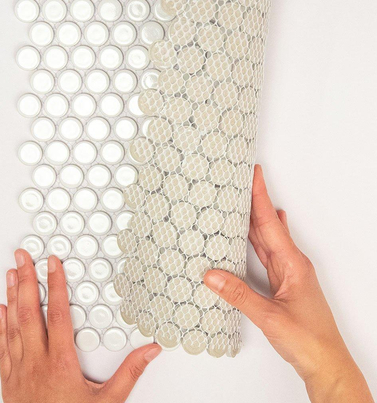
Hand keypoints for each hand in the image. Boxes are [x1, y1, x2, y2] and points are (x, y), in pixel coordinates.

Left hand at [0, 250, 160, 402]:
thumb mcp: (108, 402)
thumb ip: (129, 373)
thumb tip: (149, 351)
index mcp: (61, 363)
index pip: (58, 314)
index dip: (56, 285)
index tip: (53, 263)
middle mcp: (36, 363)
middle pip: (29, 313)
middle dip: (27, 280)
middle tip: (23, 256)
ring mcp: (19, 371)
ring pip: (13, 325)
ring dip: (12, 296)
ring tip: (12, 273)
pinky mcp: (9, 381)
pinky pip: (2, 347)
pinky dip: (0, 326)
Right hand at [204, 165, 373, 402]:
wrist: (326, 363)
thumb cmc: (308, 340)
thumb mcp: (269, 317)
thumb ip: (239, 295)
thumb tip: (211, 275)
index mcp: (292, 264)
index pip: (270, 222)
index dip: (260, 196)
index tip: (254, 174)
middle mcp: (291, 263)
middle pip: (268, 225)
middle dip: (255, 201)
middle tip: (240, 181)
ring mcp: (287, 273)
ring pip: (267, 238)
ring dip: (254, 218)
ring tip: (240, 201)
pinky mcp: (283, 283)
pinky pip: (266, 253)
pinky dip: (257, 239)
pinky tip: (256, 231)